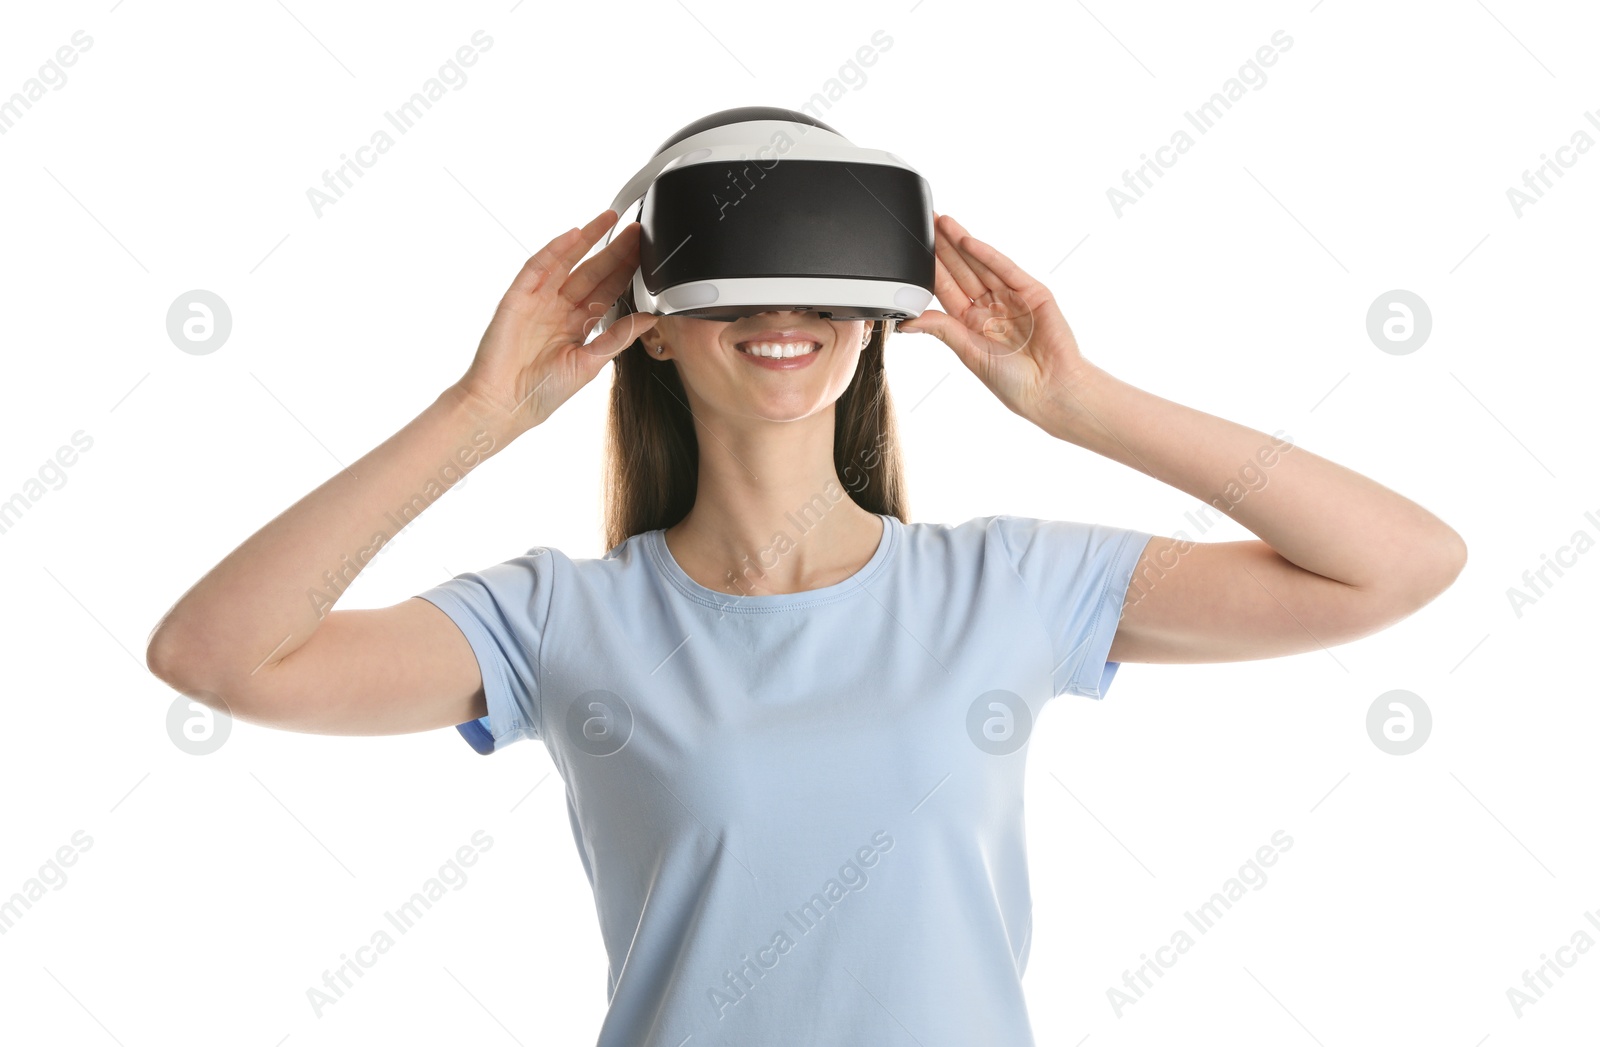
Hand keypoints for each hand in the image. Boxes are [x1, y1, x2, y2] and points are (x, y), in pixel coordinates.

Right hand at [452, 208, 657, 439]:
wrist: (504, 405)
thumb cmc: (542, 393)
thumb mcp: (591, 364)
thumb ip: (619, 338)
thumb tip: (651, 319)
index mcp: (578, 326)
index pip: (608, 291)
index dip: (626, 272)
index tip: (646, 255)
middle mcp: (559, 309)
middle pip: (592, 272)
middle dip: (614, 250)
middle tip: (636, 230)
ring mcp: (538, 300)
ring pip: (567, 262)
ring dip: (588, 240)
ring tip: (611, 219)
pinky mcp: (518, 297)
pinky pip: (537, 267)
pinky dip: (555, 250)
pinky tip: (574, 236)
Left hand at [899, 213, 1098, 427]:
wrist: (1050, 390)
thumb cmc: (1013, 382)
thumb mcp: (968, 353)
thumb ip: (942, 330)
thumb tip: (906, 322)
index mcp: (973, 324)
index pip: (947, 289)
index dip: (931, 268)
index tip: (915, 248)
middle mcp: (991, 307)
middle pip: (962, 271)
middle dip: (943, 247)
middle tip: (926, 222)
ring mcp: (1012, 297)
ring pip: (981, 264)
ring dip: (961, 243)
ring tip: (942, 222)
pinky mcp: (1033, 292)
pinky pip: (1005, 269)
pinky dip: (986, 255)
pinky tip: (968, 241)